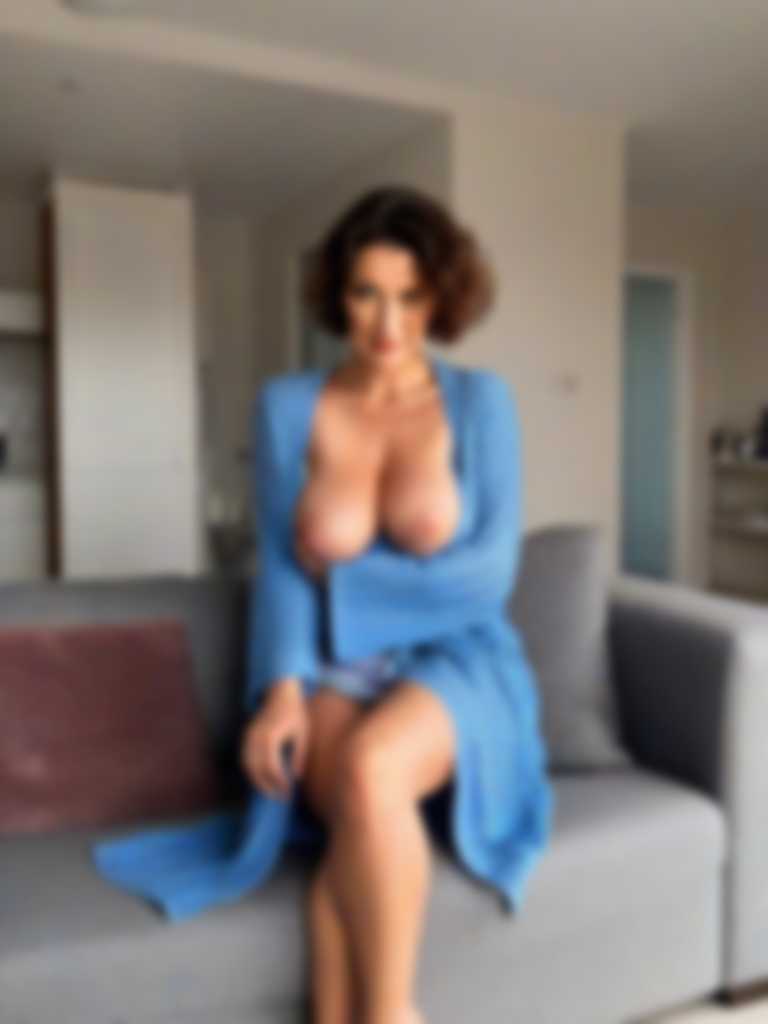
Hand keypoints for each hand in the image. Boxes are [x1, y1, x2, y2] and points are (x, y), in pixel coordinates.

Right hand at [240, 680, 310, 799]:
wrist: (280, 692)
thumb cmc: (295, 713)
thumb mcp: (303, 733)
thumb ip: (299, 755)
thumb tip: (296, 778)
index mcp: (271, 735)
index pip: (271, 766)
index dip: (279, 782)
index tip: (288, 792)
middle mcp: (256, 736)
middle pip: (256, 769)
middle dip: (267, 786)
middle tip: (280, 798)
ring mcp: (248, 736)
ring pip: (247, 765)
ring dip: (257, 781)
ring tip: (272, 792)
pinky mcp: (246, 735)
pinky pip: (245, 758)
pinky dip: (252, 771)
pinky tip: (263, 779)